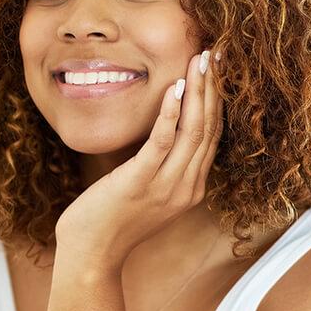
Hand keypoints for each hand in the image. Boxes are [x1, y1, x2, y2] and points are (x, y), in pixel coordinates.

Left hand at [53, 49, 224, 274]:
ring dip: (199, 92)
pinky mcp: (141, 183)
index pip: (212, 135)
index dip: (218, 99)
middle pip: (209, 128)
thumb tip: (160, 135)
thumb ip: (159, 167)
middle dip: (215, 87)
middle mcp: (187, 186)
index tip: (219, 68)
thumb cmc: (110, 222)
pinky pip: (162, 142)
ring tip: (201, 60)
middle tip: (218, 53)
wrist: (91, 256)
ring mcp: (167, 187)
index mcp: (191, 187)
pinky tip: (175, 88)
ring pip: (193, 131)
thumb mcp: (144, 192)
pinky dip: (171, 113)